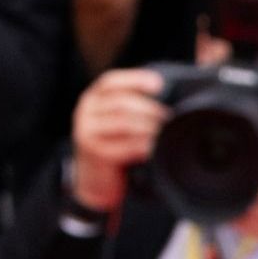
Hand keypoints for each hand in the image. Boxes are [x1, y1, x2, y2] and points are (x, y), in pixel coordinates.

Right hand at [70, 69, 170, 213]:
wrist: (96, 179)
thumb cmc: (116, 145)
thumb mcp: (121, 121)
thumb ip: (135, 106)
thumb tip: (168, 93)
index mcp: (94, 98)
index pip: (111, 82)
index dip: (135, 79)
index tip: (159, 84)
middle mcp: (87, 111)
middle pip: (121, 102)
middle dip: (150, 109)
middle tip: (170, 117)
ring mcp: (87, 131)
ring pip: (123, 123)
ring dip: (148, 127)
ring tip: (165, 133)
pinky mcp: (94, 152)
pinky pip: (123, 146)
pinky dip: (142, 146)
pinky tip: (154, 149)